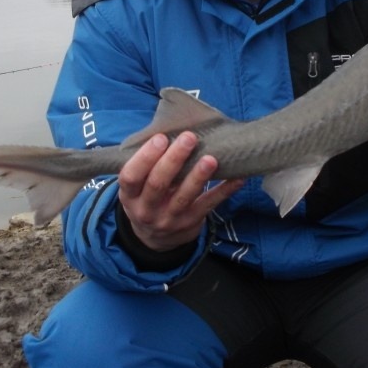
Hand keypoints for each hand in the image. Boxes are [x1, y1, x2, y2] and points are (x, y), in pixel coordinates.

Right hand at [118, 131, 243, 252]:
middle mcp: (147, 209)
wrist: (156, 239)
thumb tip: (171, 129)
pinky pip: (208, 205)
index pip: (131, 177)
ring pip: (184, 197)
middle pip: (158, 184)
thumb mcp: (137, 188)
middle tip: (189, 138)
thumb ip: (148, 165)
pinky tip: (236, 178)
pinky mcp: (191, 223)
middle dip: (174, 160)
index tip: (161, 138)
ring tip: (211, 158)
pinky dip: (224, 191)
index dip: (145, 157)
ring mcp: (169, 219)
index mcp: (130, 196)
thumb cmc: (148, 199)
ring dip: (198, 176)